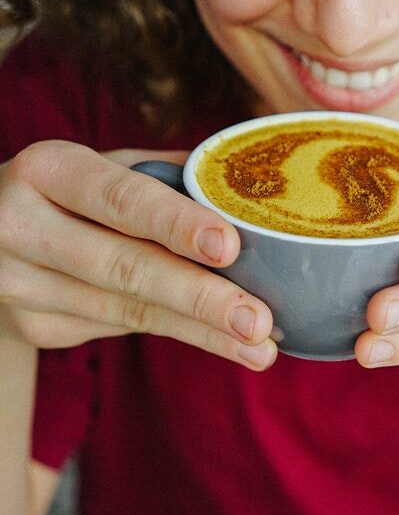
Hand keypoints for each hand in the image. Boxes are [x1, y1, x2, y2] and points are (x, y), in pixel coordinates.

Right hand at [0, 141, 275, 368]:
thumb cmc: (73, 191)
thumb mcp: (106, 166)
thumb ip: (167, 176)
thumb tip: (250, 192)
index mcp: (47, 169)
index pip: (121, 200)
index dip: (176, 224)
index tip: (230, 247)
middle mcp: (19, 226)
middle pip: (124, 268)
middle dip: (200, 299)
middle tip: (258, 321)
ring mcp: (18, 284)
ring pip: (126, 312)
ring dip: (200, 332)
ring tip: (258, 348)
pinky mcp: (31, 326)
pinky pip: (118, 329)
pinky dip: (174, 331)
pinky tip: (217, 339)